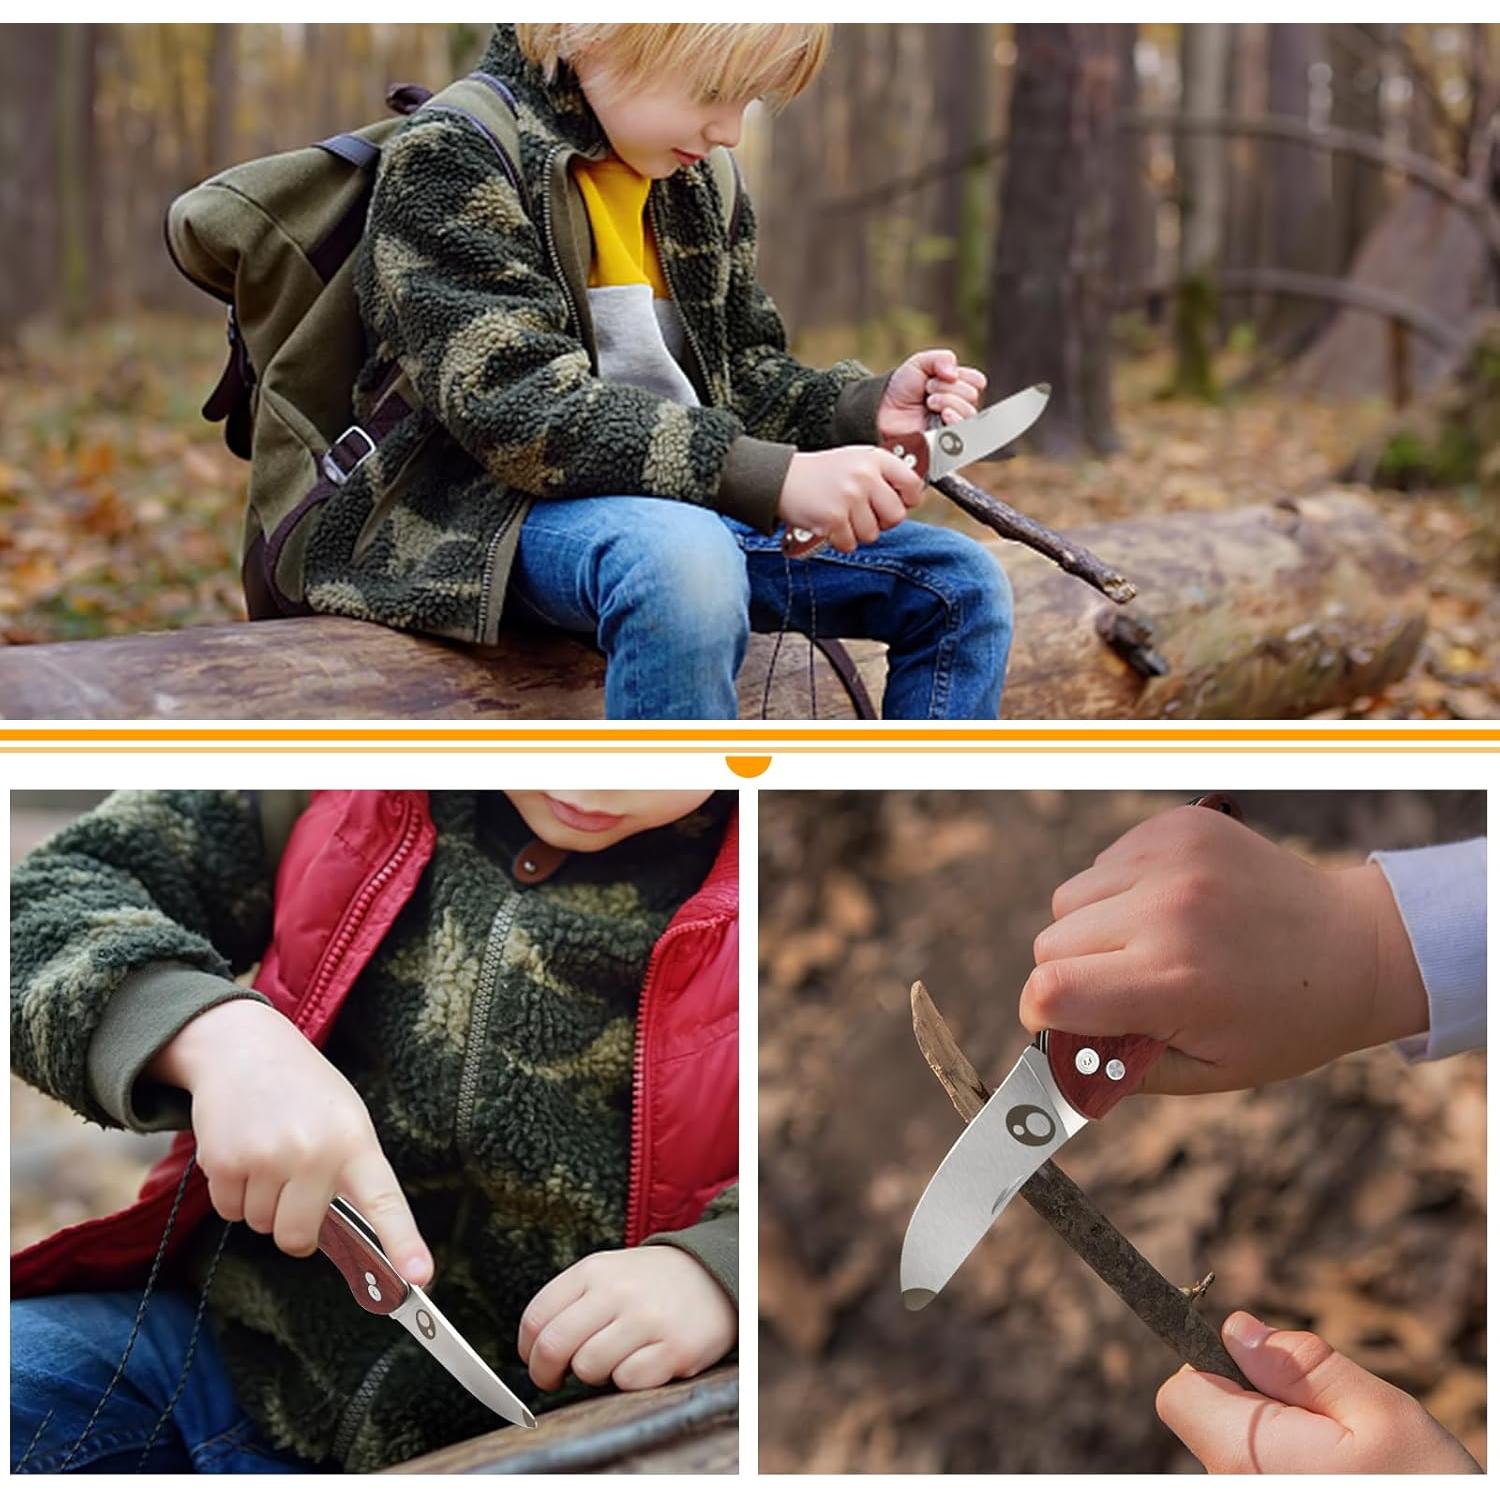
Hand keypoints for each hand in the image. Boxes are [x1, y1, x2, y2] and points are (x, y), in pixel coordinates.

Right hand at [149, 998, 432, 1283]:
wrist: (245, 1047)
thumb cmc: (305, 1094)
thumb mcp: (344, 1121)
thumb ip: (350, 1177)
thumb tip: (351, 1248)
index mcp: (356, 1142)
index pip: (384, 1201)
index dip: (403, 1243)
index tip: (420, 1277)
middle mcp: (314, 1152)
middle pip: (298, 1238)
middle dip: (294, 1226)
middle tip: (295, 1184)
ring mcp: (267, 1158)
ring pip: (261, 1226)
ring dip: (262, 1203)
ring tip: (268, 1153)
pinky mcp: (224, 1161)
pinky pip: (229, 1211)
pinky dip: (233, 1193)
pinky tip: (242, 1151)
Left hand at [518, 1245, 735, 1392]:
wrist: (712, 1274)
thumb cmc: (647, 1284)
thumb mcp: (606, 1274)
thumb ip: (568, 1303)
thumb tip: (533, 1352)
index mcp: (593, 1270)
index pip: (536, 1318)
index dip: (527, 1350)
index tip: (535, 1360)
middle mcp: (618, 1291)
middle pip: (553, 1347)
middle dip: (545, 1373)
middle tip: (555, 1379)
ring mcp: (648, 1319)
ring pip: (588, 1368)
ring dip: (593, 1374)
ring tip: (611, 1359)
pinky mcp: (675, 1348)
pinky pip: (628, 1381)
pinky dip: (628, 1380)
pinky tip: (642, 1360)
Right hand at [777, 446, 924, 552]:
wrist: (783, 479)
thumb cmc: (821, 473)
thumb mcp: (856, 461)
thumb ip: (882, 475)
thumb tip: (910, 499)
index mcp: (874, 459)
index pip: (912, 484)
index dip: (908, 500)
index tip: (898, 503)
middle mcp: (865, 476)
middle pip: (896, 516)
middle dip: (883, 523)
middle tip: (865, 516)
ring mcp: (849, 497)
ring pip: (872, 534)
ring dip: (857, 533)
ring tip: (843, 518)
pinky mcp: (834, 518)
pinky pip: (850, 544)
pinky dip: (840, 540)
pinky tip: (831, 525)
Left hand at [877, 348, 987, 438]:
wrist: (882, 409)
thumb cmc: (900, 388)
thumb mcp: (919, 364)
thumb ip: (939, 359)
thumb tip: (954, 373)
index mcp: (957, 387)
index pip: (977, 381)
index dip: (960, 376)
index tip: (937, 376)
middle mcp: (958, 406)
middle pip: (972, 395)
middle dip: (948, 388)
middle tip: (927, 390)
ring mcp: (952, 424)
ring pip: (969, 412)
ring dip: (949, 401)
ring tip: (929, 402)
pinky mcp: (946, 441)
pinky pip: (963, 432)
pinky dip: (956, 419)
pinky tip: (944, 414)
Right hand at [1019, 804, 1428, 1092]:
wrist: (1356, 946)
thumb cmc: (1282, 1022)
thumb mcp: (1207, 1072)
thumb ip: (1119, 1070)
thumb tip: (1050, 1062)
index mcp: (1173, 981)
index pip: (1049, 990)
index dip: (1039, 1013)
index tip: (1056, 1020)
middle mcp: (1167, 911)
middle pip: (1049, 943)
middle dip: (1071, 972)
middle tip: (1123, 986)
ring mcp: (1172, 860)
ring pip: (1069, 898)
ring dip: (1092, 926)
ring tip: (1149, 942)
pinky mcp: (1177, 827)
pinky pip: (1103, 862)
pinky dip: (1120, 888)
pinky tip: (1169, 906)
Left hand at [1157, 1311, 1480, 1472]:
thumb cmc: (1428, 1489)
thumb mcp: (1380, 1412)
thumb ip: (1301, 1364)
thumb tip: (1237, 1330)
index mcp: (1245, 1457)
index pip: (1179, 1394)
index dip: (1214, 1367)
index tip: (1266, 1371)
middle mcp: (1231, 1490)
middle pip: (1208, 1421)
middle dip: (1254, 1402)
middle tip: (1325, 1421)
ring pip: (1236, 1450)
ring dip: (1275, 1438)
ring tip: (1341, 1458)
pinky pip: (1256, 1475)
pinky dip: (1285, 1466)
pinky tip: (1336, 1478)